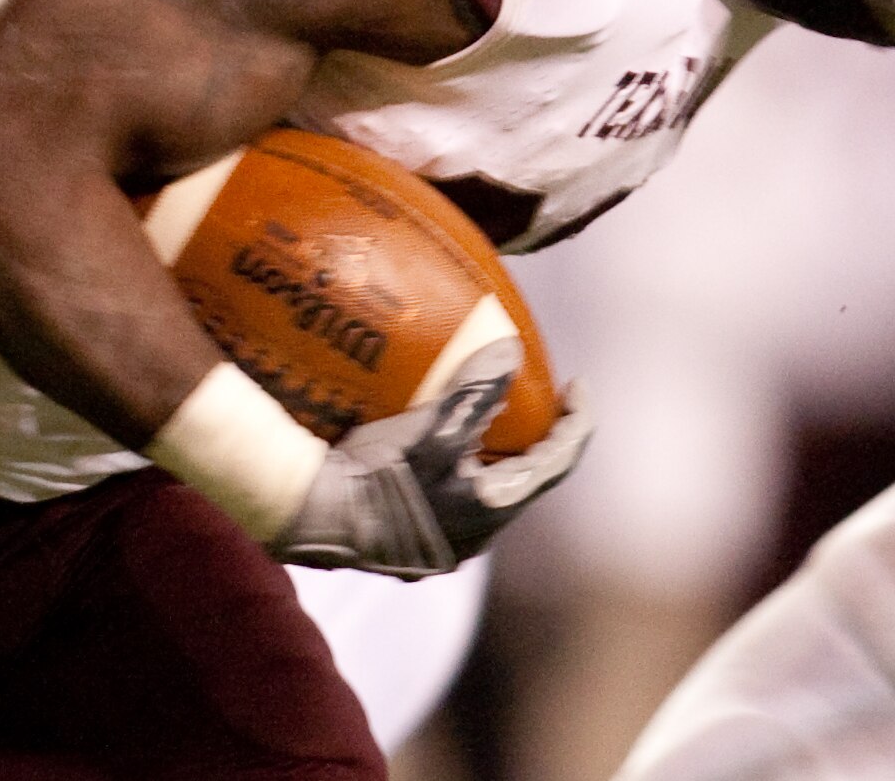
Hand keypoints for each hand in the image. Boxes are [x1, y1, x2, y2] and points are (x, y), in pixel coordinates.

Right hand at [272, 340, 591, 578]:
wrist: (315, 518)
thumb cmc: (378, 475)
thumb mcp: (434, 429)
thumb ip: (478, 391)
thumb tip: (511, 352)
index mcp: (493, 509)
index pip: (558, 462)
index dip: (577, 421)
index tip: (579, 386)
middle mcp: (477, 535)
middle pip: (526, 477)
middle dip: (537, 437)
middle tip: (538, 398)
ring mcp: (446, 541)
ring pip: (490, 489)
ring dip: (498, 452)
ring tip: (493, 414)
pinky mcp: (417, 541)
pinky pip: (458, 497)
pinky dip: (465, 465)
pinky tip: (446, 443)